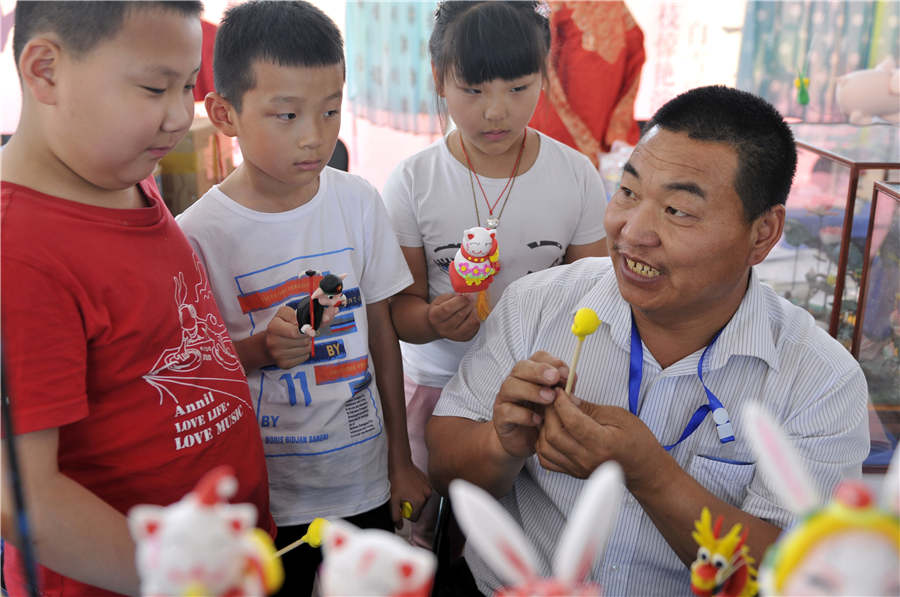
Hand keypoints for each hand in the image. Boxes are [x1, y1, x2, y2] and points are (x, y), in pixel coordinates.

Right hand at [265, 305, 311, 368]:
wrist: (267, 344)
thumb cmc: (280, 326)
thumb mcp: (286, 314)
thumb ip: (302, 314)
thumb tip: (320, 318)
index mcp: (273, 327)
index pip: (295, 332)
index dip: (306, 330)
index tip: (310, 329)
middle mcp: (273, 342)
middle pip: (303, 341)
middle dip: (308, 336)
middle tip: (304, 334)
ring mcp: (278, 355)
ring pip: (306, 350)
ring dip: (307, 344)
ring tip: (300, 340)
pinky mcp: (284, 364)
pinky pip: (304, 358)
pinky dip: (304, 352)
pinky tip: (298, 348)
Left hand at [388, 459, 431, 526]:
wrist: (400, 463)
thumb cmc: (396, 480)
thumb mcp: (393, 500)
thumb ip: (396, 515)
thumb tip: (399, 526)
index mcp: (419, 501)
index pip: (414, 517)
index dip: (405, 513)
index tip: (401, 505)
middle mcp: (427, 495)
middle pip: (418, 509)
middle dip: (410, 505)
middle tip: (402, 496)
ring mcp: (428, 488)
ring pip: (421, 501)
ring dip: (414, 498)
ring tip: (405, 489)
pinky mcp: (428, 482)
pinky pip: (423, 492)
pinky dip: (417, 491)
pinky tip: (409, 484)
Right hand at [427, 293, 479, 340]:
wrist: (437, 326)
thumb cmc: (439, 310)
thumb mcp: (440, 300)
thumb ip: (452, 296)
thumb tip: (465, 296)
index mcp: (435, 316)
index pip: (448, 308)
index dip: (460, 300)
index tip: (468, 294)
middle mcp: (444, 328)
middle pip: (461, 314)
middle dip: (468, 304)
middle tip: (471, 298)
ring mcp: (454, 335)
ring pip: (471, 322)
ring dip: (474, 311)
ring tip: (471, 307)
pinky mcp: (464, 338)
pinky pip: (476, 327)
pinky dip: (476, 318)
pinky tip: (471, 314)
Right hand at [492, 352, 569, 458]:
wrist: (523, 440)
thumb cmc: (541, 416)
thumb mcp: (556, 402)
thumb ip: (563, 392)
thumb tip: (572, 385)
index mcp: (530, 374)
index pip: (537, 358)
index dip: (552, 361)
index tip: (566, 372)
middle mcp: (515, 381)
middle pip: (521, 367)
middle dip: (539, 371)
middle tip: (555, 378)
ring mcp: (505, 398)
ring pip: (511, 386)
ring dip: (532, 390)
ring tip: (550, 398)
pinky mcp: (500, 416)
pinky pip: (507, 411)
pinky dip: (523, 415)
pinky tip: (538, 420)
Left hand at [536, 390, 669, 489]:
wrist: (643, 468)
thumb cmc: (637, 440)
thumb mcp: (618, 416)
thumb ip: (590, 409)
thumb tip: (567, 398)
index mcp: (603, 444)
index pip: (571, 421)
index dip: (561, 402)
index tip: (559, 390)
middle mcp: (587, 459)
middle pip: (553, 434)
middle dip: (549, 411)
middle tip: (551, 397)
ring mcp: (578, 468)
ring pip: (545, 448)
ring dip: (543, 427)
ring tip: (550, 412)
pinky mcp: (573, 472)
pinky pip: (547, 460)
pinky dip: (542, 443)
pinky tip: (549, 430)